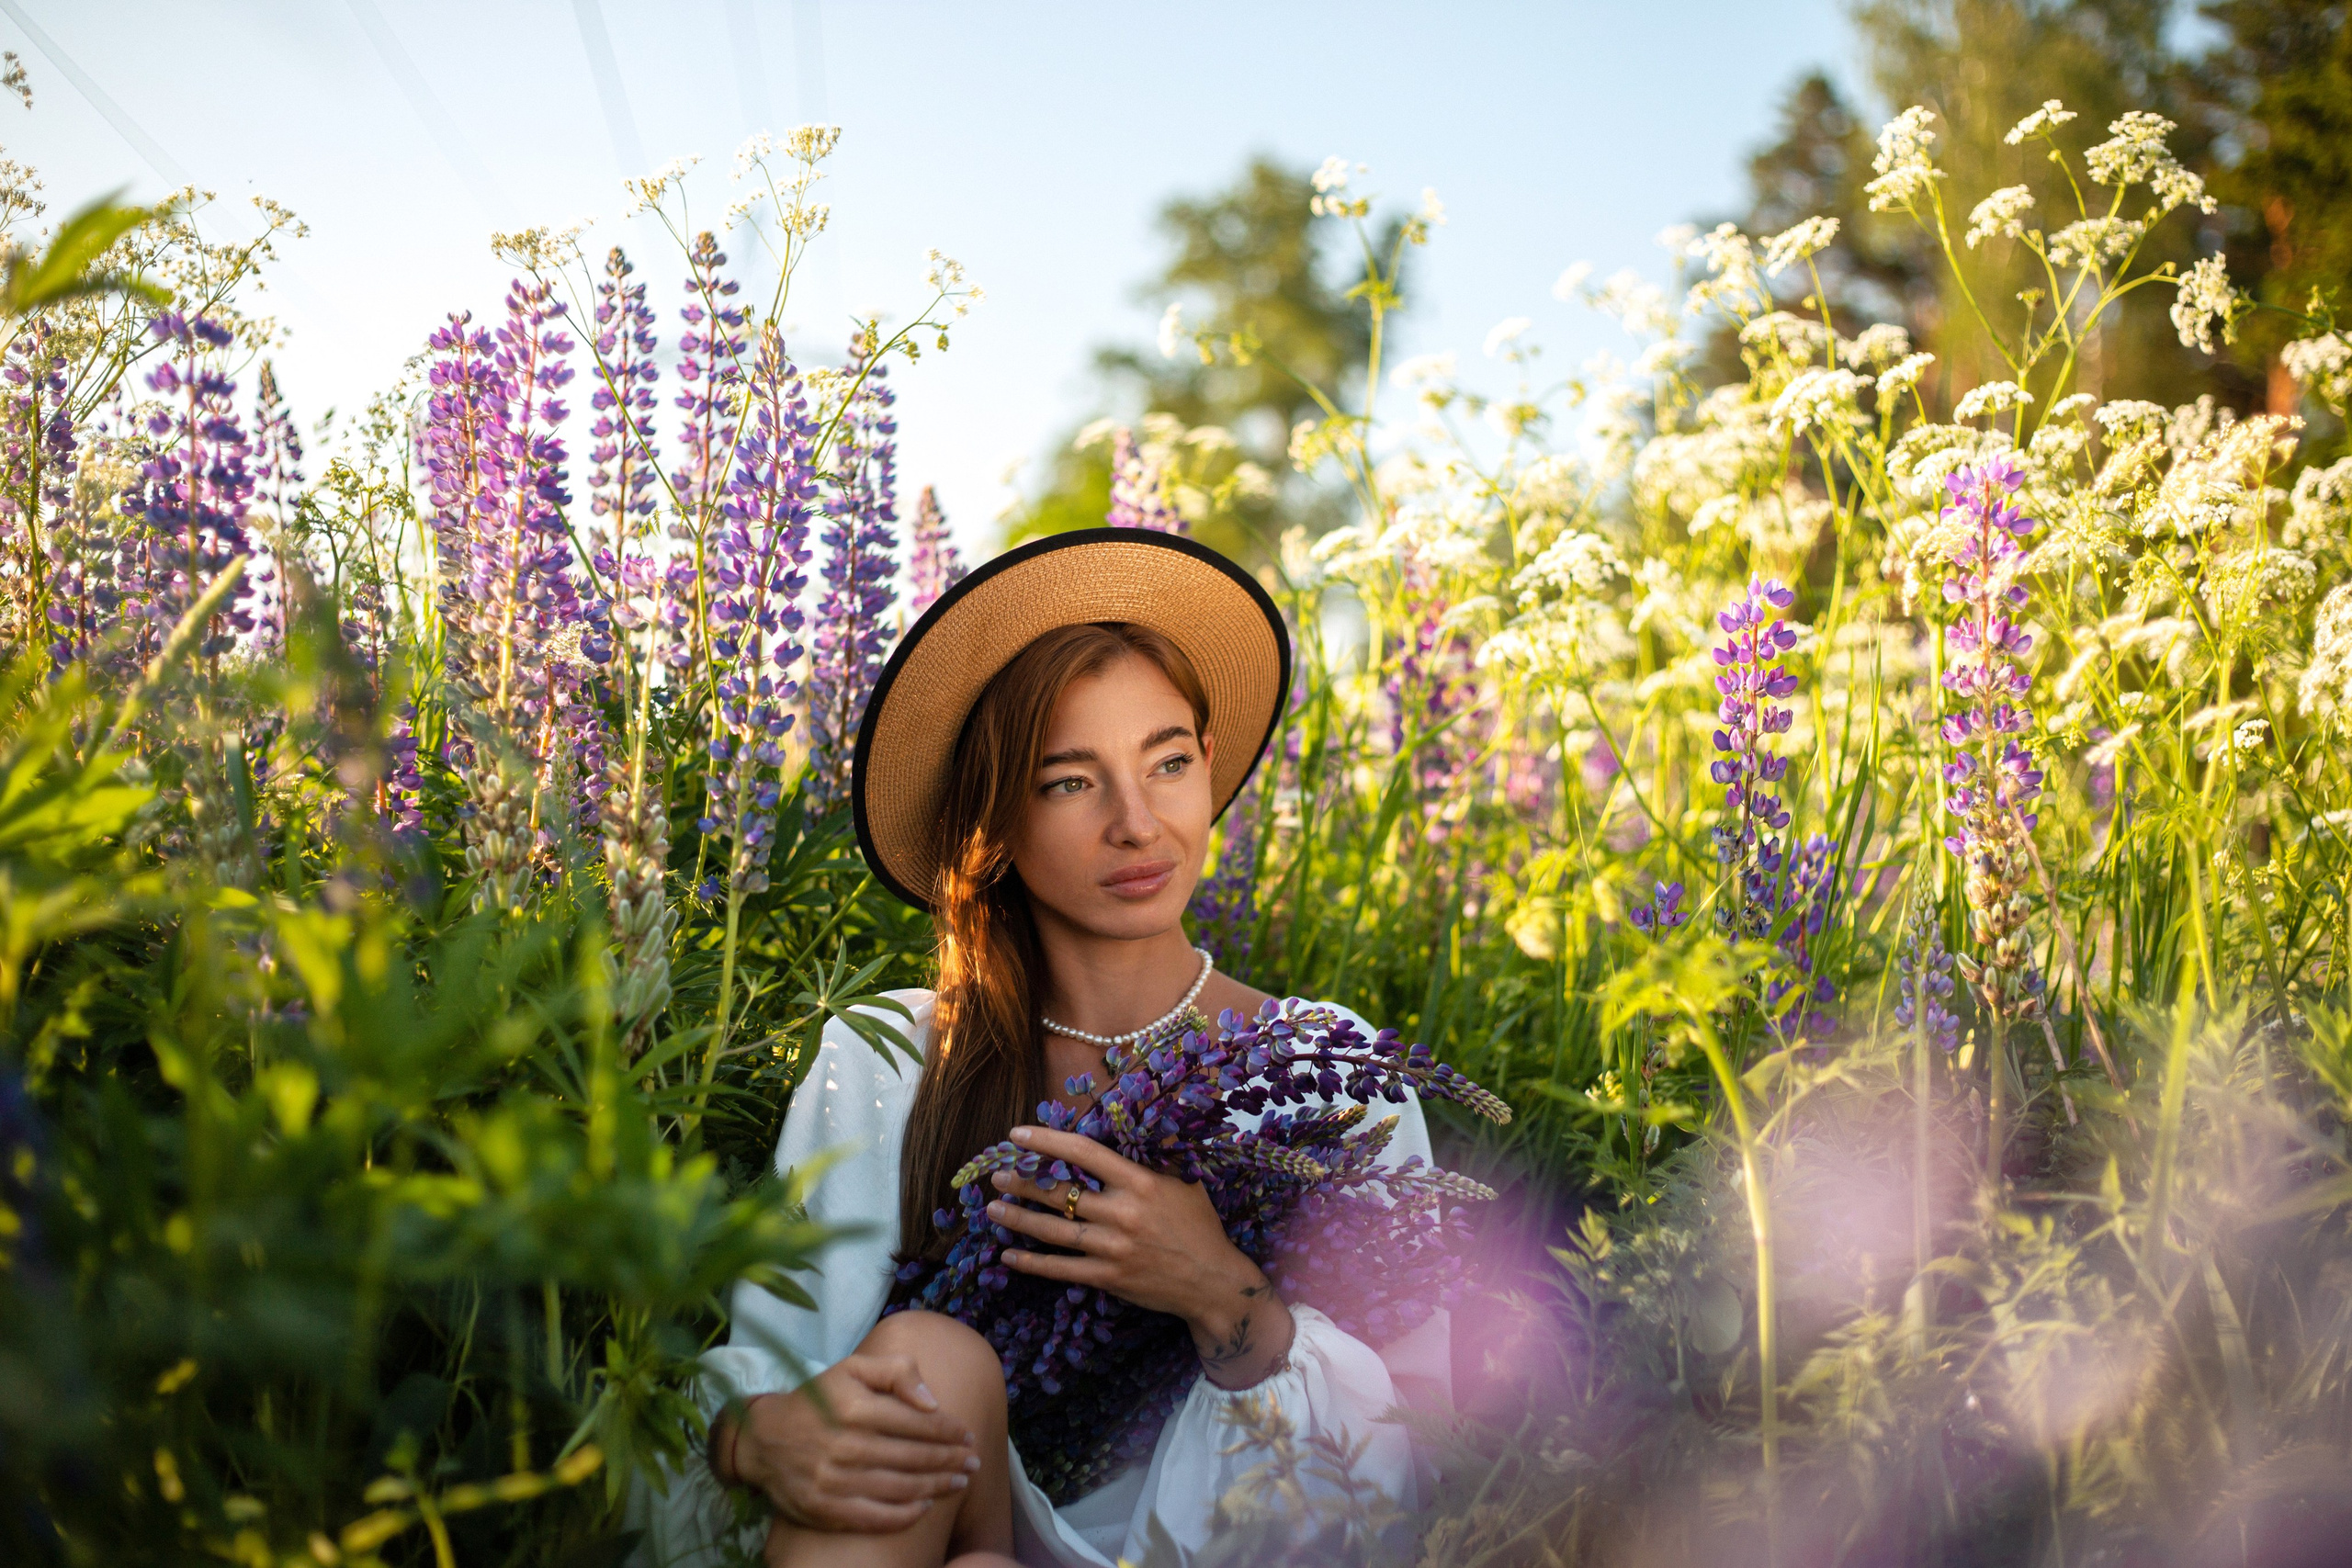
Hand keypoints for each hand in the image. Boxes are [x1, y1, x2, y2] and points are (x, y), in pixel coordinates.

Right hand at [715, 1353, 980, 1532]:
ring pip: (901, 1488)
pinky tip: (925, 1508)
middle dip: (950, 1460)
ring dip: (937, 1487)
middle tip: (974, 1462)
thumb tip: (932, 1401)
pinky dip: (905, 1516)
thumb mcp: (852, 1368)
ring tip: (960, 1483)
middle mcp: (846, 1445)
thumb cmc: (816, 1400)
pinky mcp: (825, 1509)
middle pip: (914, 1457)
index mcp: (855, 1407)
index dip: (949, 1431)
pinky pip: (875, 1518)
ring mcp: (835, 1482)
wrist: (762, 1439)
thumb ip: (896, 1371)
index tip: (968, 1435)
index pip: (917, 1422)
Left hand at [988, 1124, 1295, 1388]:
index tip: (1018, 1135)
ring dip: (1018, 1218)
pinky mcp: (1108, 1277)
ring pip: (1053, 1231)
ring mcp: (1113, 1248)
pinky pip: (1061, 1269)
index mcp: (1140, 1183)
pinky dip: (1032, 1263)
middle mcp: (1122, 1213)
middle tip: (997, 1174)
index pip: (1084, 1153)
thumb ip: (1153, 1159)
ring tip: (993, 1208)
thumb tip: (1126, 1127)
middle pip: (1059, 1193)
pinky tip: (1009, 1255)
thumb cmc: (1199, 1227)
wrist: (1213, 1282)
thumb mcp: (1184, 1183)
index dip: (1047, 1141)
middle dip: (1023, 1182)